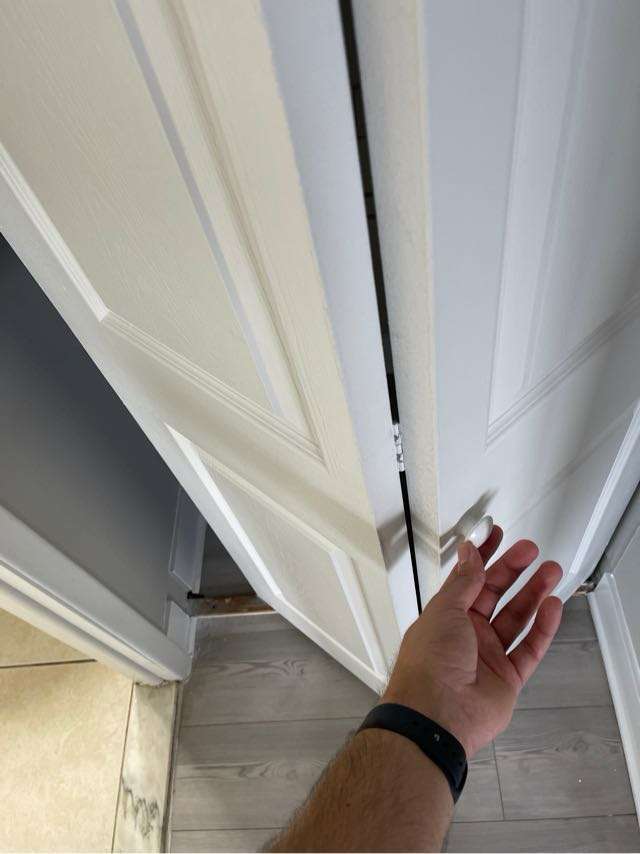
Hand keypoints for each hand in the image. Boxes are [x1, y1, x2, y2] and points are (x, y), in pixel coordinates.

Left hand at [382, 526, 562, 756]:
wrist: (436, 715)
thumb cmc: (431, 659)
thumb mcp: (445, 611)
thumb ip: (465, 582)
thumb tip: (469, 552)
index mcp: (446, 615)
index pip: (468, 578)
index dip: (483, 556)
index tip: (498, 535)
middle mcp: (467, 632)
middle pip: (496, 594)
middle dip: (514, 571)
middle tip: (532, 551)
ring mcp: (489, 655)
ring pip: (517, 618)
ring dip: (534, 594)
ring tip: (552, 571)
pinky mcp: (508, 677)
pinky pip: (529, 647)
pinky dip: (543, 628)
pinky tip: (553, 607)